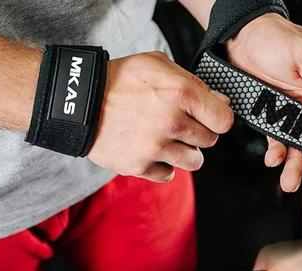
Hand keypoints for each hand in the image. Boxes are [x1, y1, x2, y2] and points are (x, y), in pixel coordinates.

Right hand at [89, 52, 233, 182]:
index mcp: (180, 93)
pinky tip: (151, 151)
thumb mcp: (156, 65)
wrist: (77, 101)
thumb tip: (221, 102)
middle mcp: (170, 122)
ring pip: (194, 162)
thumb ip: (192, 83)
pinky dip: (163, 166)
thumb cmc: (119, 81)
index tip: (210, 117)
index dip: (218, 118)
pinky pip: (169, 175)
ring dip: (185, 152)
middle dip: (198, 133)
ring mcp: (155, 147)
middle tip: (179, 124)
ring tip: (167, 139)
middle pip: (209, 141)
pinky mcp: (141, 166)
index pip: (224, 120)